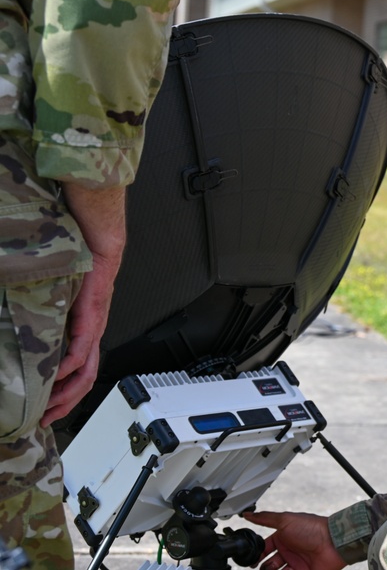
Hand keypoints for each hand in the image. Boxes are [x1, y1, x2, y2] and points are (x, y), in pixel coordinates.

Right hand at [42, 184, 126, 425]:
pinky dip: (70, 365)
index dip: (62, 394)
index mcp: (80, 330)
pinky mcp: (91, 313)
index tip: (44, 411)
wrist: (95, 237)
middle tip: (45, 419)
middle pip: (84, 379)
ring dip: (68, 392)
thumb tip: (21, 329)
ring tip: (49, 407)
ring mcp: (93, 324)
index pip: (76, 372)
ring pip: (86, 370)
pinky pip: (82, 347)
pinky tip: (58, 376)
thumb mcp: (54, 298)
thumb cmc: (76, 261)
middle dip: (65, 404)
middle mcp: (90, 332)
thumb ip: (42, 318)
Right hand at [242, 511, 345, 569]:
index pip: (265, 548)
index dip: (257, 554)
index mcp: (284, 537)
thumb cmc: (312, 528)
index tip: (250, 561)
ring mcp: (296, 563)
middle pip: (269, 563)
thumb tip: (248, 514)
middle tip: (259, 568)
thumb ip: (266, 518)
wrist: (333, 543)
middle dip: (263, 567)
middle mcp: (289, 550)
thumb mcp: (285, 520)